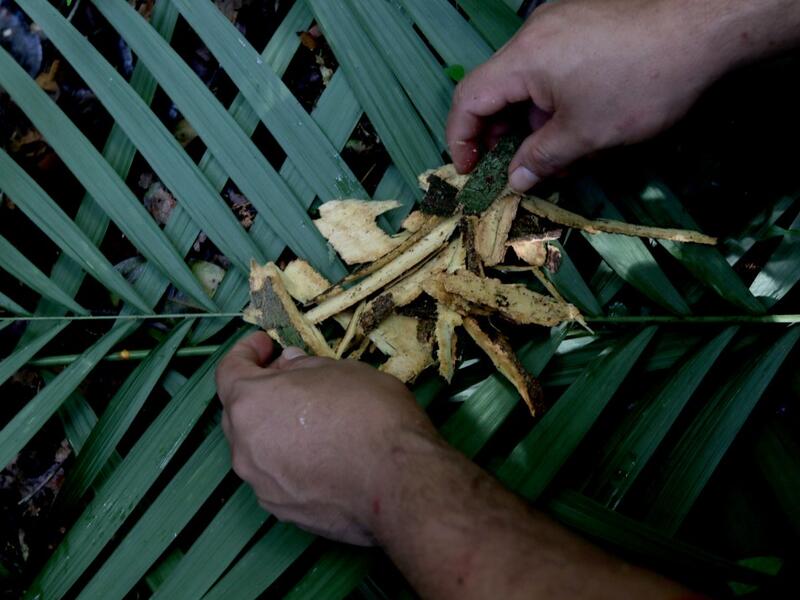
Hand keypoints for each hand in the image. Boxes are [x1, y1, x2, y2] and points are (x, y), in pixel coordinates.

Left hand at [215, 332, 440, 544]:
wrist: (399, 483)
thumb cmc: (371, 415)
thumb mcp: (340, 371)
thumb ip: (303, 367)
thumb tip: (289, 365)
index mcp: (252, 403)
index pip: (229, 370)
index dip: (246, 352)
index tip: (266, 344)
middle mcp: (244, 447)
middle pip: (239, 412)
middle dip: (261, 390)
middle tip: (291, 377)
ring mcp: (262, 484)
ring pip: (257, 448)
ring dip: (274, 428)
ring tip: (311, 420)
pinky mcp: (283, 511)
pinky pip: (276, 477)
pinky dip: (289, 461)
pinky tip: (322, 455)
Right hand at [447, 0, 728, 190]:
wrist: (706, 27)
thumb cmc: (643, 83)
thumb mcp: (586, 135)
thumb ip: (541, 160)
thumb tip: (514, 181)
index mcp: (524, 58)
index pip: (469, 99)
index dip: (461, 139)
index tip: (470, 171)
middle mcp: (534, 34)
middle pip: (495, 88)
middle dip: (499, 134)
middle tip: (514, 170)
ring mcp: (561, 24)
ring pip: (526, 80)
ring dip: (529, 120)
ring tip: (554, 153)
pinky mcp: (585, 23)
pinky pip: (551, 66)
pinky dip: (551, 99)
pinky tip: (577, 123)